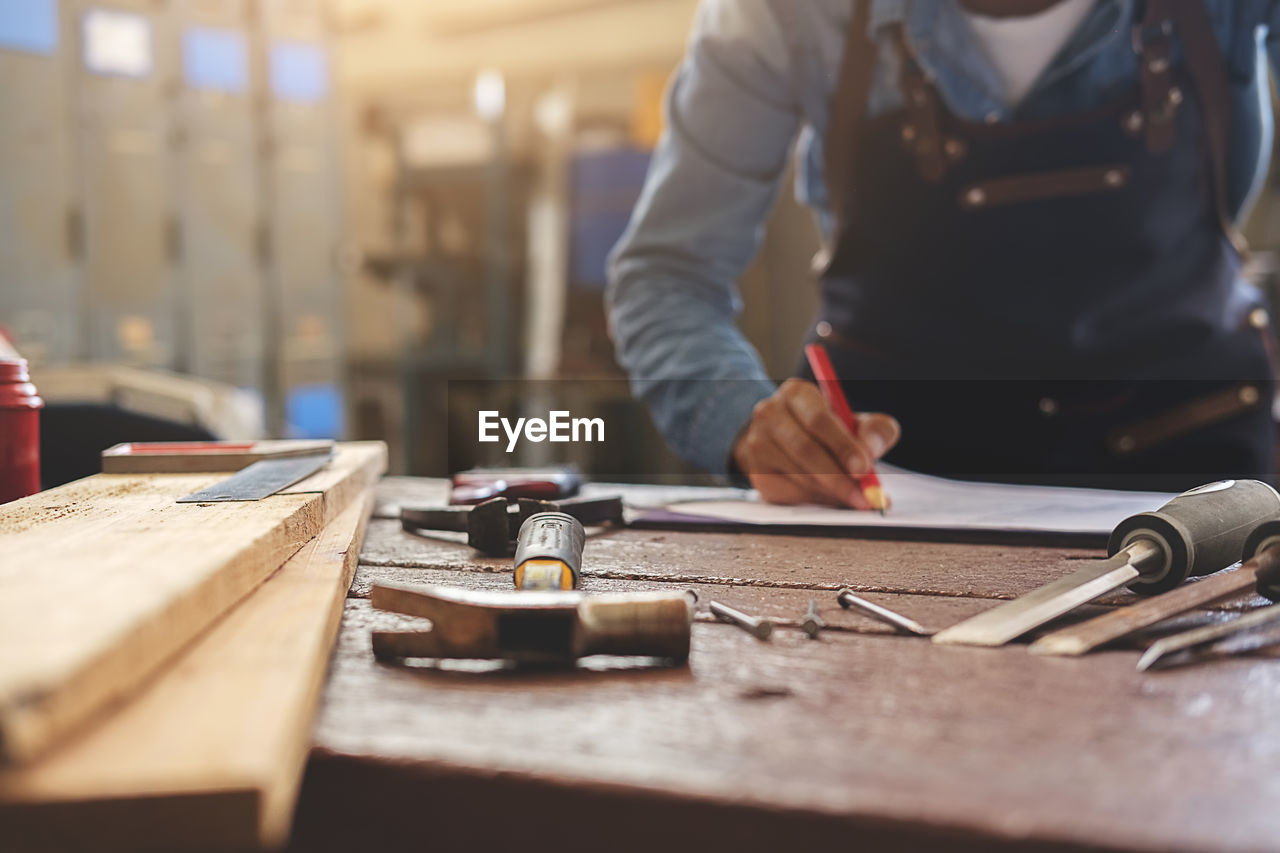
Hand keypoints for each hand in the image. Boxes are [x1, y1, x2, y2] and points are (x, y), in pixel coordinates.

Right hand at [732, 379, 899, 508]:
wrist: (789, 441)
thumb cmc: (830, 431)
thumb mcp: (858, 423)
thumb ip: (875, 430)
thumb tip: (870, 450)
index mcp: (797, 393)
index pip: (818, 419)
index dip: (842, 446)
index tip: (863, 468)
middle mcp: (770, 413)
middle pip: (805, 449)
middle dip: (838, 476)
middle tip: (863, 495)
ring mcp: (758, 443)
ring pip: (798, 474)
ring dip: (830, 491)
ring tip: (853, 496)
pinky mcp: (757, 472)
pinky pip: (789, 492)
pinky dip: (814, 499)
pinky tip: (829, 495)